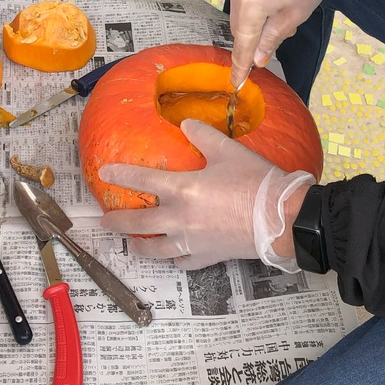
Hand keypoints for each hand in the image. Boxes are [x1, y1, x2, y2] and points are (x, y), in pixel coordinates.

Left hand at [99, 120, 313, 271]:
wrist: (281, 218)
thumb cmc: (255, 181)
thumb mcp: (228, 150)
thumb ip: (203, 136)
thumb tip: (186, 123)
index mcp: (183, 189)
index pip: (142, 181)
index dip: (121, 175)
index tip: (104, 173)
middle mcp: (180, 218)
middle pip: (139, 224)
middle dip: (118, 222)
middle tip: (104, 221)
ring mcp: (192, 242)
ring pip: (156, 249)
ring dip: (139, 247)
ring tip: (130, 245)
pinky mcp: (207, 257)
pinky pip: (182, 262)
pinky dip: (174, 259)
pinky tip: (173, 255)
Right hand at [229, 0, 341, 85]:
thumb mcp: (295, 15)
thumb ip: (273, 38)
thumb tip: (258, 60)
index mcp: (252, 6)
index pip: (243, 44)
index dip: (240, 65)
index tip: (236, 82)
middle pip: (240, 28)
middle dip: (250, 41)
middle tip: (268, 45)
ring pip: (239, 11)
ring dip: (252, 21)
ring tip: (276, 14)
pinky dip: (251, 2)